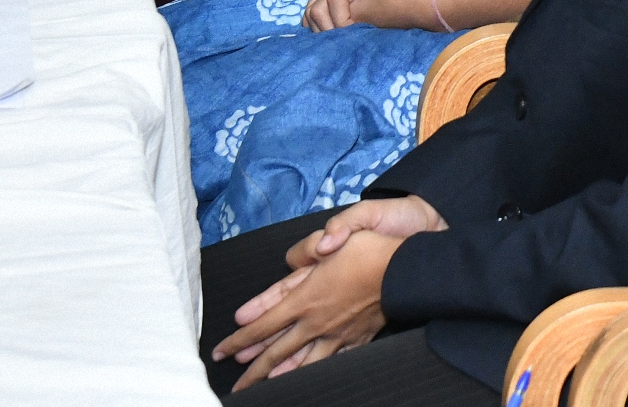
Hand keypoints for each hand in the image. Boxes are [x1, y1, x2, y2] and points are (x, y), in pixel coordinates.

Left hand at [213, 195, 444, 388]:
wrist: (406, 272)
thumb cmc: (370, 252)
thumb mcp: (333, 242)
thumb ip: (306, 251)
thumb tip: (286, 263)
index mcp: (304, 299)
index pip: (262, 325)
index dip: (238, 339)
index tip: (221, 351)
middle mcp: (315, 322)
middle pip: (276, 352)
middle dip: (252, 369)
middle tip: (235, 385)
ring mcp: (336, 334)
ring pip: (301, 361)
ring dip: (279, 374)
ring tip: (264, 384)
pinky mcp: (355, 339)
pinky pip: (330, 359)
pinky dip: (314, 368)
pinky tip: (310, 372)